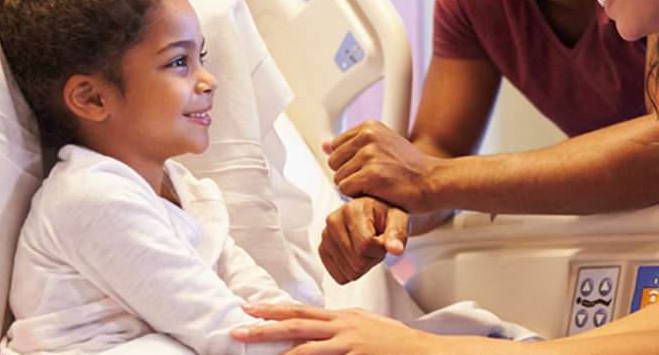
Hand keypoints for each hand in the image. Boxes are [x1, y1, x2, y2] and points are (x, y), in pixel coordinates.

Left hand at [232, 304, 432, 353]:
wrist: (421, 351)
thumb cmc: (395, 341)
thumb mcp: (366, 324)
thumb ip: (343, 324)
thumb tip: (324, 325)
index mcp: (341, 317)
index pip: (301, 311)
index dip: (273, 309)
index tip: (249, 308)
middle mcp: (341, 326)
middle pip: (296, 324)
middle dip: (264, 326)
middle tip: (237, 329)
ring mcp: (347, 343)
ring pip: (303, 346)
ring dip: (276, 349)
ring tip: (253, 350)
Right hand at [319, 197, 408, 283]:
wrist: (374, 214)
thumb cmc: (386, 216)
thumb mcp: (399, 219)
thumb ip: (398, 234)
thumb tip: (396, 249)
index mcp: (352, 210)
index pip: (365, 246)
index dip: (380, 249)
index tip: (383, 239)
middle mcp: (334, 221)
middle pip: (357, 262)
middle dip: (373, 258)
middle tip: (376, 244)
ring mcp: (326, 237)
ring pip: (349, 272)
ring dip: (364, 265)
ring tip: (367, 247)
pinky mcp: (322, 250)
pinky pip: (339, 277)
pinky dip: (352, 271)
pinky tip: (357, 254)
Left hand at [323, 120, 440, 213]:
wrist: (433, 181)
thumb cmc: (410, 168)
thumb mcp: (381, 147)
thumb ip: (352, 145)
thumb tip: (325, 144)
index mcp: (369, 127)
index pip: (335, 147)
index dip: (349, 162)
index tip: (369, 167)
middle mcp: (368, 136)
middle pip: (334, 162)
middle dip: (349, 174)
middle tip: (373, 178)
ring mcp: (369, 154)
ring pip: (338, 178)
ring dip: (354, 187)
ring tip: (377, 184)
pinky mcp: (371, 174)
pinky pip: (345, 190)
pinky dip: (358, 196)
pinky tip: (377, 191)